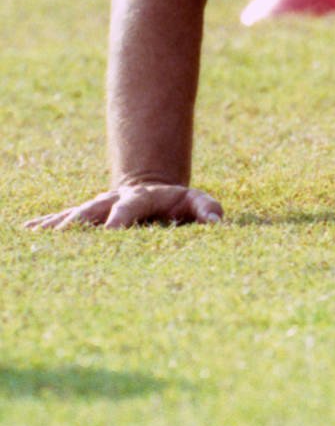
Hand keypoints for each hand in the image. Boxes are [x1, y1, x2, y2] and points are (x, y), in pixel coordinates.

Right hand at [24, 183, 223, 230]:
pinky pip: (61, 220)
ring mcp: (96, 207)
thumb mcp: (197, 201)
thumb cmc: (179, 202)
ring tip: (36, 236)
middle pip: (92, 209)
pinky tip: (27, 233)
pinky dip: (45, 226)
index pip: (130, 207)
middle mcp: (113, 200)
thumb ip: (207, 208)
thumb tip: (216, 222)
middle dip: (78, 222)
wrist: (153, 187)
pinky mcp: (84, 216)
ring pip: (73, 215)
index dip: (122, 217)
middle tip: (63, 237)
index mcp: (142, 197)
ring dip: (56, 226)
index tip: (112, 229)